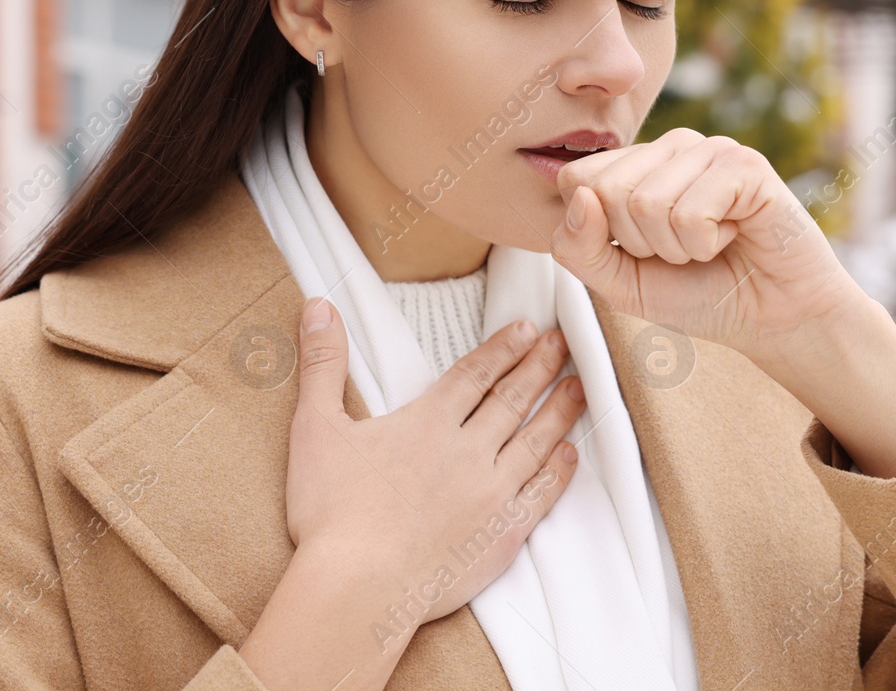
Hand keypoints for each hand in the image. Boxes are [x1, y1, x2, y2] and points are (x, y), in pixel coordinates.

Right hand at [285, 298, 584, 632]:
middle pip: (511, 399)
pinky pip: (541, 495)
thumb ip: (322, 364)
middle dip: (539, 366)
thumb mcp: (315, 427)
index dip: (502, 348)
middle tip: (563, 343)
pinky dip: (558, 472)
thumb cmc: (331, 514)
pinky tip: (568, 455)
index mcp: (427, 422)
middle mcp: (468, 451)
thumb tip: (318, 306)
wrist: (358, 589)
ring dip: (559, 410)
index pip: (474, 373)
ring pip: (535, 441)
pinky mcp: (502, 535)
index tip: (527, 328)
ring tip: (580, 386)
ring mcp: (491, 494)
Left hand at [548, 127, 864, 369]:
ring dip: (677, 249)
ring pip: (646, 204)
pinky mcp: (744, 165)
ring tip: (710, 245)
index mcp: (636, 166)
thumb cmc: (700, 294)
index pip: (576, 178)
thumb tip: (579, 197)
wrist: (774, 318)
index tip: (640, 251)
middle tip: (681, 251)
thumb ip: (579, 248)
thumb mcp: (621, 284)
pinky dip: (706, 245)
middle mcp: (670, 148)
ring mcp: (708, 150)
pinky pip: (689, 215)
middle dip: (639, 244)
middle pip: (605, 190)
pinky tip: (733, 236)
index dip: (599, 233)